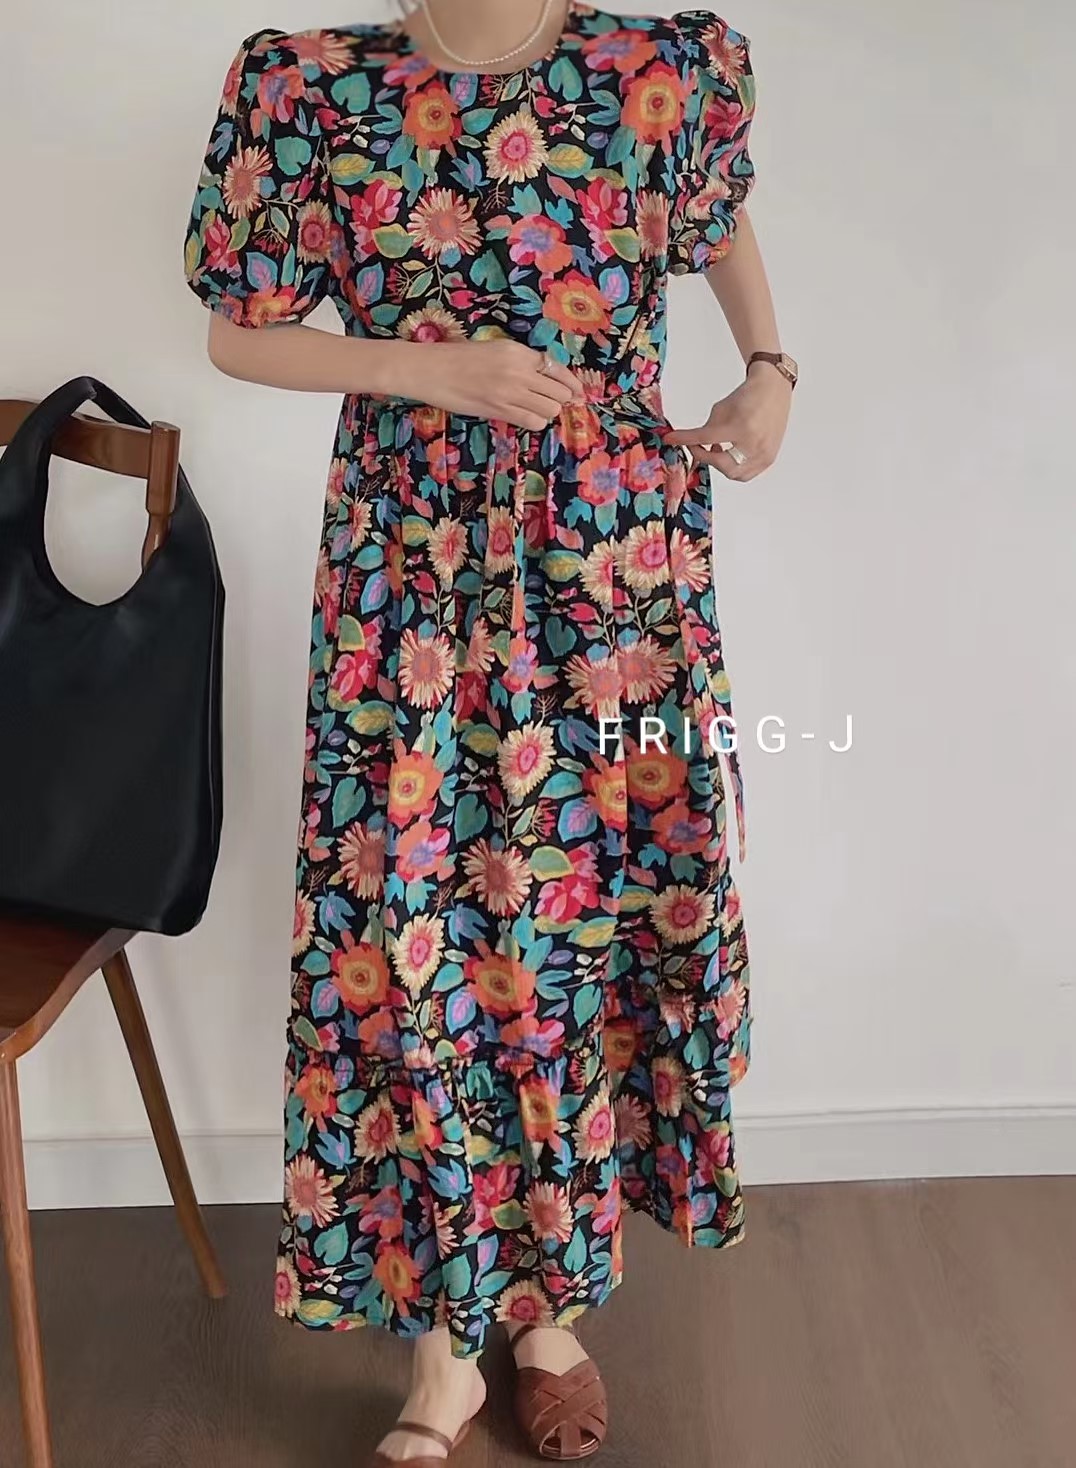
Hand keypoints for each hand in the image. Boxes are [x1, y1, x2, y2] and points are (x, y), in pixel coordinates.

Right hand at [399, 340, 585, 429]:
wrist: (431, 370)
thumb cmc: (457, 357)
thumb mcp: (494, 349)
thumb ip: (520, 361)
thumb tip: (544, 376)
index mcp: (518, 351)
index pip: (557, 368)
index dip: (572, 383)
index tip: (578, 392)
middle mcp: (519, 371)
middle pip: (559, 392)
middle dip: (561, 399)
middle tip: (555, 402)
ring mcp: (510, 393)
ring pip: (549, 410)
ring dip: (548, 411)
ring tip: (536, 408)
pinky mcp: (500, 411)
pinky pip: (532, 421)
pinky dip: (535, 421)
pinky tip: (526, 416)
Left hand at [665, 364, 791, 480]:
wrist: (772, 389)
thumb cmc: (747, 396)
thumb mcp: (721, 408)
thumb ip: (707, 430)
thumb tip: (694, 446)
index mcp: (741, 427)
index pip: (706, 439)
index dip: (685, 440)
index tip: (671, 439)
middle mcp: (754, 443)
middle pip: (721, 464)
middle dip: (705, 457)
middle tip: (696, 447)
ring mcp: (764, 453)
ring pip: (735, 474)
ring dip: (720, 465)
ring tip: (716, 450)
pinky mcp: (769, 458)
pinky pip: (747, 473)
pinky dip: (734, 467)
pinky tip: (729, 454)